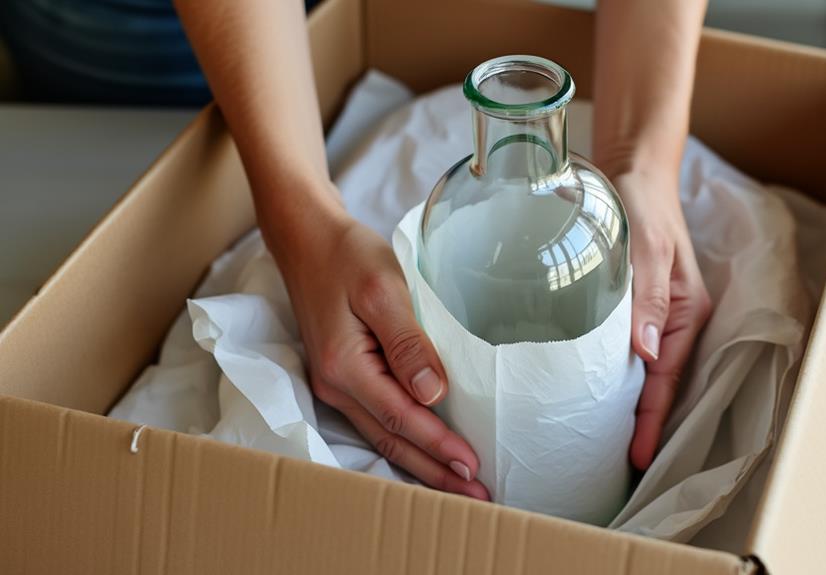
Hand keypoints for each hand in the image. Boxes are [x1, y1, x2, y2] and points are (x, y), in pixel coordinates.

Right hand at [264, 187, 489, 499]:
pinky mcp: (342, 375)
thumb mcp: (383, 290)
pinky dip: (404, 441)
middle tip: (475, 496)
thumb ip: (408, 343)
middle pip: (391, 441)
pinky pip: (377, 420)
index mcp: (345, 367)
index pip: (401, 418)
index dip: (438, 445)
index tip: (472, 466)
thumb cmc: (347, 256)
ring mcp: (335, 384)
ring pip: (383, 436)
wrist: (308, 238)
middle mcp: (335, 385)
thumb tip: (432, 393)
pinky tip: (425, 451)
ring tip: (457, 485)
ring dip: (421, 462)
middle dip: (434, 472)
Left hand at [615, 169, 711, 470]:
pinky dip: (614, 376)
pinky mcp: (634, 304)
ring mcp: (655, 313)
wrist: (634, 167)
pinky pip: (627, 350)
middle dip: (641, 425)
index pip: (667, 378)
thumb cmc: (643, 201)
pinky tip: (590, 393)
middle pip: (659, 384)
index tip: (636, 458)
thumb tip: (644, 354)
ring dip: (627, 405)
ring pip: (643, 372)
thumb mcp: (648, 243)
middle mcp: (674, 318)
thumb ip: (648, 294)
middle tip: (611, 465)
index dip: (652, 420)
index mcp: (686, 311)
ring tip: (599, 443)